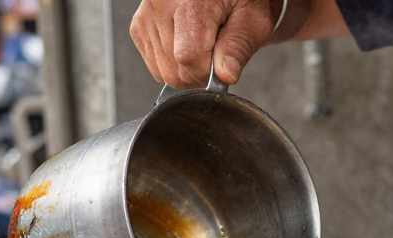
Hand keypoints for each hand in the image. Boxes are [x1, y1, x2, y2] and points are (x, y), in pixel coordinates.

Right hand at [130, 0, 275, 87]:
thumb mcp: (253, 19)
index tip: (223, 63)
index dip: (209, 70)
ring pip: (164, 72)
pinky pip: (156, 66)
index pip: (188, 56)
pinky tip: (188, 43)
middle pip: (174, 70)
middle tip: (216, 52)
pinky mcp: (139, 27)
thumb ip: (238, 45)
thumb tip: (225, 75)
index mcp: (190, 0)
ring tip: (203, 44)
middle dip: (200, 73)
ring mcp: (146, 16)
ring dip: (187, 70)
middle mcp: (160, 4)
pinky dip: (174, 64)